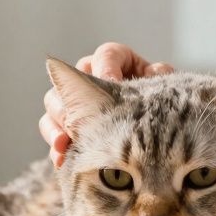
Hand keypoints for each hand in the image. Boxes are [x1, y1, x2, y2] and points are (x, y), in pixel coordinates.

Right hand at [38, 42, 172, 166]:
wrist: (153, 132)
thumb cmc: (158, 103)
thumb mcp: (163, 88)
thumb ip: (161, 78)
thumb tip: (155, 72)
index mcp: (114, 61)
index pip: (105, 56)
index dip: (106, 69)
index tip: (111, 85)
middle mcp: (88, 76)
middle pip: (68, 79)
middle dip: (71, 100)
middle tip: (80, 118)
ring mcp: (73, 102)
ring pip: (53, 105)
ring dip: (56, 124)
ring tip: (64, 142)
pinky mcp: (66, 126)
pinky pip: (52, 132)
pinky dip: (56, 147)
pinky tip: (62, 159)